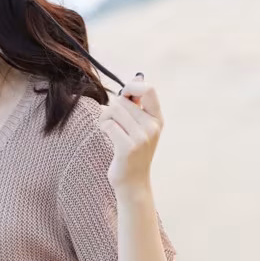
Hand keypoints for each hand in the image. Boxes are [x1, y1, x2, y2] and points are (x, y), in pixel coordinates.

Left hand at [99, 73, 163, 192]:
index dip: (131, 86)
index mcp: (157, 118)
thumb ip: (138, 105)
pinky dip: (102, 127)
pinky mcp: (128, 147)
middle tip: (110, 121)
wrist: (133, 183)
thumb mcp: (141, 127)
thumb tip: (136, 77)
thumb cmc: (132, 152)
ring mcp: (142, 138)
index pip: (148, 89)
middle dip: (111, 108)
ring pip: (114, 111)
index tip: (123, 96)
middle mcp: (152, 126)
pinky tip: (106, 135)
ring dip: (104, 118)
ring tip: (107, 129)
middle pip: (123, 101)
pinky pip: (108, 125)